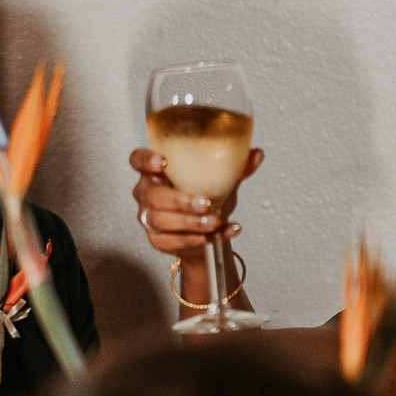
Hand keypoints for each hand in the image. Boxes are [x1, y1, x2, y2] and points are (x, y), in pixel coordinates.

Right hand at [129, 146, 263, 261]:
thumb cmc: (207, 196)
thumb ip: (238, 166)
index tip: (163, 162)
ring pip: (160, 220)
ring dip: (189, 222)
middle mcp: (147, 192)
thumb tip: (257, 154)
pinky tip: (217, 234)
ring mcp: (148, 217)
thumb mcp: (223, 180)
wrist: (208, 232)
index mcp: (156, 171)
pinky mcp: (156, 239)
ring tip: (214, 222)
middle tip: (205, 203)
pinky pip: (171, 241)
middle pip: (153, 194)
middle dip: (179, 200)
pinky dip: (196, 239)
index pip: (137, 159)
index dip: (145, 160)